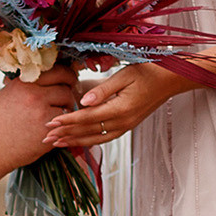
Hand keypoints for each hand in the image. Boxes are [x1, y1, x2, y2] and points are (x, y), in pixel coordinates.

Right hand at [0, 65, 79, 169]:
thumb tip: (46, 78)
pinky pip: (63, 125)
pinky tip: (50, 131)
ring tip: (56, 117)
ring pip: (67, 106)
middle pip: (65, 88)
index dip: (68, 75)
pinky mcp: (46, 132)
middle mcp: (33, 95)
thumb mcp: (6, 95)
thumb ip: (26, 86)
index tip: (70, 80)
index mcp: (23, 83)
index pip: (57, 71)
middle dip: (69, 94)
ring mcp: (41, 113)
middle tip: (67, 100)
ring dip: (66, 111)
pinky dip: (60, 127)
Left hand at [43, 62, 186, 148]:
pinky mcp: (127, 125)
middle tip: (45, 139)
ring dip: (75, 141)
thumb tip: (82, 101)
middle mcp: (122, 122)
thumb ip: (102, 89)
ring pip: (95, 138)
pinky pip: (104, 137)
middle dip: (65, 135)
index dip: (67, 121)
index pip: (87, 118)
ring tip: (57, 144)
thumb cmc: (148, 71)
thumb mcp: (124, 75)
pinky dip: (89, 141)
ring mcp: (126, 126)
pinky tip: (78, 141)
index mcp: (120, 109)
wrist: (171, 80)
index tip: (49, 123)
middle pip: (88, 132)